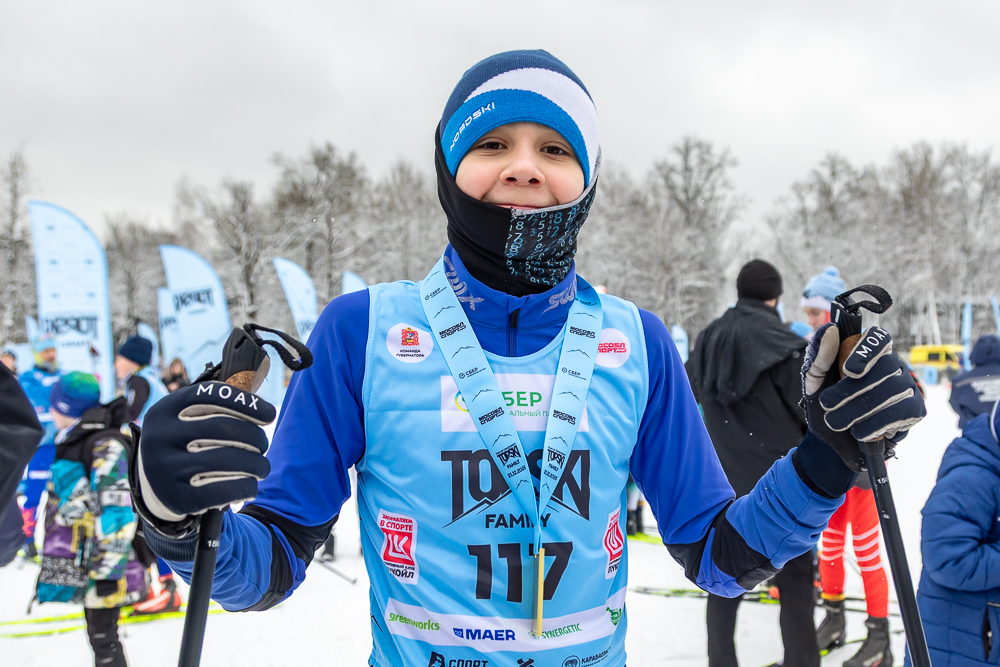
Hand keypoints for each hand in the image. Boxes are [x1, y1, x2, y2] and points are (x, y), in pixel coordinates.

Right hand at [127, 382, 275, 537]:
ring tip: (262, 466)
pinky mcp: (177, 498)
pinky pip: (225, 490)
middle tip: (263, 444)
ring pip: (230, 460)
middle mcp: (159, 437)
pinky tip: (250, 484)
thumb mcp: (186, 419)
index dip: (246, 402)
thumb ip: (216, 403)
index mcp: (164, 410)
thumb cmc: (184, 444)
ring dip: (257, 464)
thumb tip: (258, 385)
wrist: (153, 488)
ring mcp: (165, 469)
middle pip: (225, 428)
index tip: (269, 413)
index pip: (210, 394)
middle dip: (255, 436)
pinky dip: (246, 486)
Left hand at [802, 323, 925, 471]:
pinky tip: (859, 432)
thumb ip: (820, 357)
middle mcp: (893, 365)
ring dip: (858, 409)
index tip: (849, 370)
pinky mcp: (915, 410)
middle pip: (886, 366)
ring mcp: (907, 386)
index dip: (867, 351)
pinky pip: (901, 412)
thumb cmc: (827, 404)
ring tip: (836, 422)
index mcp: (869, 352)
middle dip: (852, 388)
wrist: (834, 441)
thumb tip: (830, 330)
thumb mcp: (815, 382)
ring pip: (892, 390)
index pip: (879, 338)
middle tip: (827, 404)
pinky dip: (876, 424)